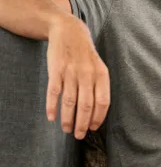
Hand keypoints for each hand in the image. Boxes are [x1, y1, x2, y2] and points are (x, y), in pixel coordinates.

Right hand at [46, 16, 110, 139]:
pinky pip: (54, 92)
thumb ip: (99, 86)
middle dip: (83, 124)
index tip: (93, 128)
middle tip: (79, 135)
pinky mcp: (56, 70)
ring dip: (68, 119)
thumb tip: (97, 112)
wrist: (69, 31)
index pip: (103, 102)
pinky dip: (52, 107)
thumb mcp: (99, 67)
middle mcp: (87, 74)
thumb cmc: (86, 54)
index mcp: (102, 75)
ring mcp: (71, 72)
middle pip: (86, 105)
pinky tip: (51, 117)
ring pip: (70, 102)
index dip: (98, 117)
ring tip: (67, 130)